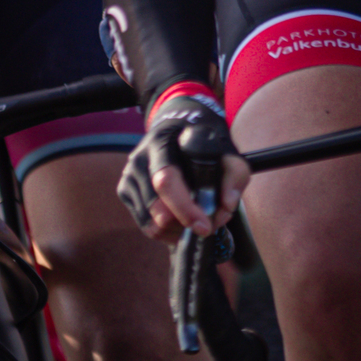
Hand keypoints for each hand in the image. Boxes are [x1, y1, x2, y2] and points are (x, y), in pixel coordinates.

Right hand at [117, 89, 247, 244]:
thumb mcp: (227, 150)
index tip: (205, 227)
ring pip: (151, 224)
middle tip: (208, 225)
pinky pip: (146, 226)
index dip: (185, 208)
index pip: (166, 181)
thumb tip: (227, 204)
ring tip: (195, 221)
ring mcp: (129, 177)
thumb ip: (234, 175)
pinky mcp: (125, 192)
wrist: (176, 128)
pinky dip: (166, 232)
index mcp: (161, 145)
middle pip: (157, 211)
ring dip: (177, 231)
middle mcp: (139, 160)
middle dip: (186, 225)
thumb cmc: (202, 143)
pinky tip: (181, 221)